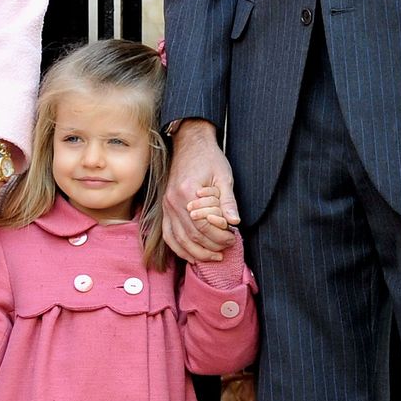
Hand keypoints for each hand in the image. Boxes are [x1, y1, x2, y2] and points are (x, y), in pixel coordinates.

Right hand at [163, 120, 237, 263]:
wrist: (190, 144)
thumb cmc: (209, 158)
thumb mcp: (223, 176)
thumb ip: (228, 200)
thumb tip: (234, 222)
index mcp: (188, 193)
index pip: (204, 226)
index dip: (219, 237)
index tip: (233, 238)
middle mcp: (173, 202)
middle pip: (192, 236)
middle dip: (211, 246)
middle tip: (226, 249)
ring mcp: (167, 206)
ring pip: (179, 240)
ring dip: (196, 253)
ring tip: (212, 257)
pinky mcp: (165, 208)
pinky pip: (168, 235)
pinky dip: (179, 248)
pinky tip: (191, 255)